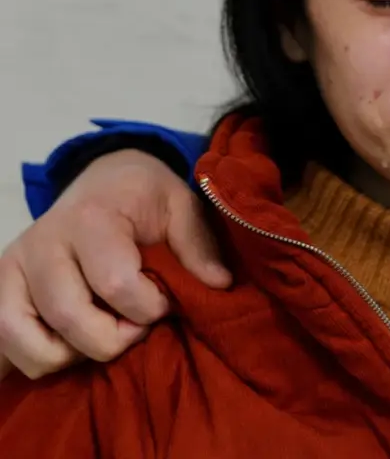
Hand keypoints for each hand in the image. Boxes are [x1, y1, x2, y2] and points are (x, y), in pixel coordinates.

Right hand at [0, 149, 230, 378]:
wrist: (102, 180)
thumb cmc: (144, 197)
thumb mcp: (181, 204)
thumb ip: (198, 244)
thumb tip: (218, 284)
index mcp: (91, 220)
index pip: (115, 284)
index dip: (149, 306)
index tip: (166, 301)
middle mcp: (44, 244)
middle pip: (72, 318)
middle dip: (117, 337)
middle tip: (138, 325)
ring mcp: (15, 268)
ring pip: (32, 341)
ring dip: (76, 353)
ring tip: (105, 333)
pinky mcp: (1, 288)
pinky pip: (6, 344)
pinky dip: (40, 358)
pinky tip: (74, 343)